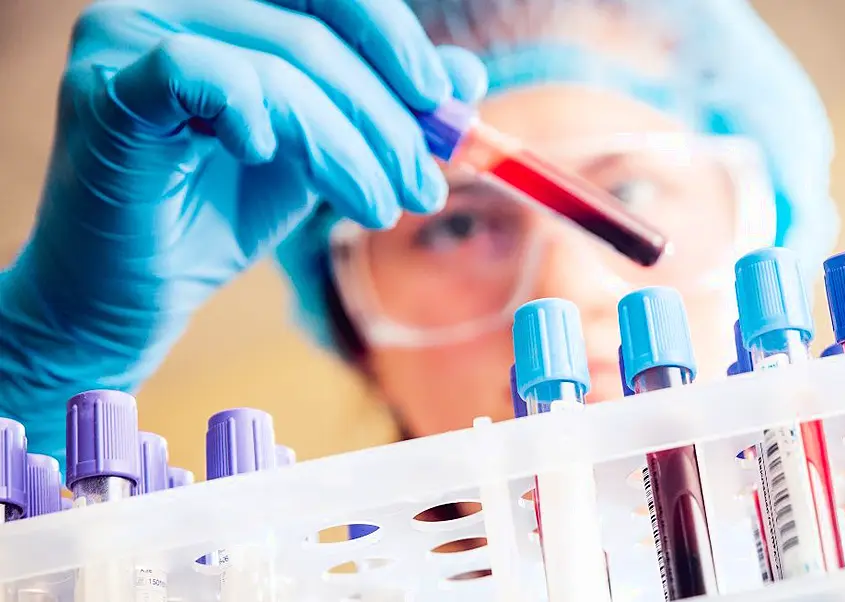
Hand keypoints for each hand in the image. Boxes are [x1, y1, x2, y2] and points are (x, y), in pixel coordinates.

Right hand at [0, 0, 486, 444]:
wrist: (134, 294)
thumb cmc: (217, 215)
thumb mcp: (320, 154)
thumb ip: (382, 110)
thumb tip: (467, 78)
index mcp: (224, 9)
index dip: (393, 38)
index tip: (444, 104)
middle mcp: (171, 5)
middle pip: (311, 31)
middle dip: (383, 115)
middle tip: (421, 184)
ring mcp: (128, 39)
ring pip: (276, 64)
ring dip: (345, 144)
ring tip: (376, 206)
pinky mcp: (106, 90)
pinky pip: (196, 72)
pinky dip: (253, 111)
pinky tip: (267, 156)